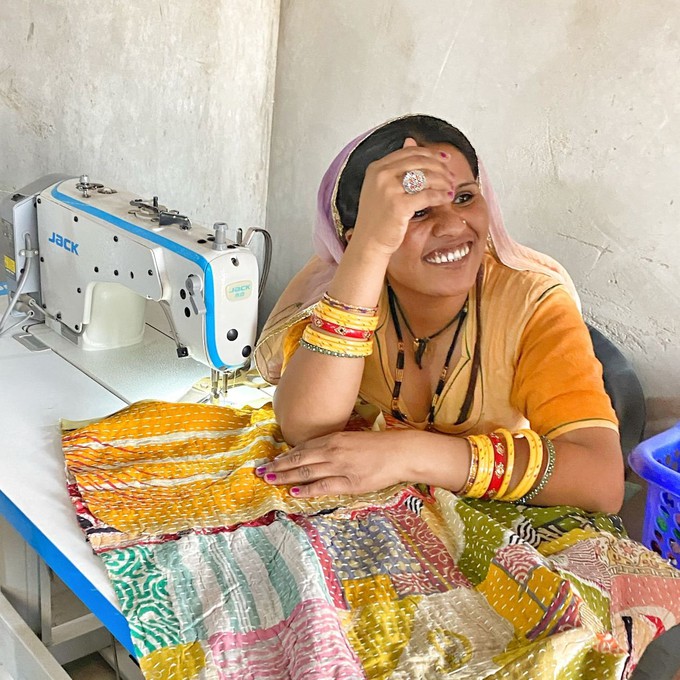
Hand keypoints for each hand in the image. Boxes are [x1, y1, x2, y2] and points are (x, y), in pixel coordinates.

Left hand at [254, 430, 412, 496]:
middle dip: (278, 466)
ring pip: (307, 471)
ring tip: (270, 479)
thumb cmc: (378, 445)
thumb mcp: (351, 439)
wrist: (400, 451)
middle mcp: (333, 450)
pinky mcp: (350, 482)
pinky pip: (324, 486)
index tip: (270, 460)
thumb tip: (315, 453)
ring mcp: (340, 466)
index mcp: (334, 439)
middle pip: (299, 459)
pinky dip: (307, 489)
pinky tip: (294, 491)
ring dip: (286, 476)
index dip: (285, 455)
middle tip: (260, 471)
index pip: (302, 448)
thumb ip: (333, 445)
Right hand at [348, 138, 456, 255]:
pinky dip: (441, 196)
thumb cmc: (377, 218)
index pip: (410, 152)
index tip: (445, 159)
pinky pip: (427, 196)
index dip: (431, 154)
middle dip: (440, 167)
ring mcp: (388, 189)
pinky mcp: (398, 205)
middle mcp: (381, 175)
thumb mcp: (382, 185)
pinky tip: (447, 198)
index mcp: (377, 167)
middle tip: (451, 175)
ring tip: (451, 187)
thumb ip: (396, 164)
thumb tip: (410, 140)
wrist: (369, 242)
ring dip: (443, 181)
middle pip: (420, 162)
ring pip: (425, 177)